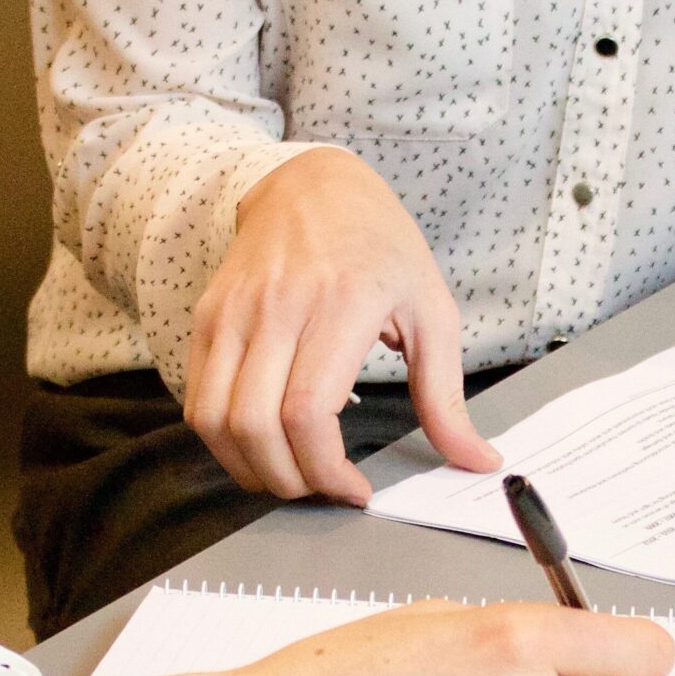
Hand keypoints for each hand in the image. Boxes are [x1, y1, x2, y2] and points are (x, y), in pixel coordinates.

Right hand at [186, 149, 499, 504]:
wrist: (313, 185)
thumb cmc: (379, 246)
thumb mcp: (432, 310)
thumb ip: (447, 396)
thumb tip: (477, 460)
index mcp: (341, 304)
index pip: (307, 411)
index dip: (325, 470)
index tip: (354, 490)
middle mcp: (278, 307)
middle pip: (256, 426)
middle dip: (289, 481)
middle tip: (321, 489)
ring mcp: (233, 312)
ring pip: (215, 420)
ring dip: (248, 468)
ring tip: (289, 475)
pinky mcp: (207, 317)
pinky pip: (197, 399)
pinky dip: (223, 440)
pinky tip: (260, 445)